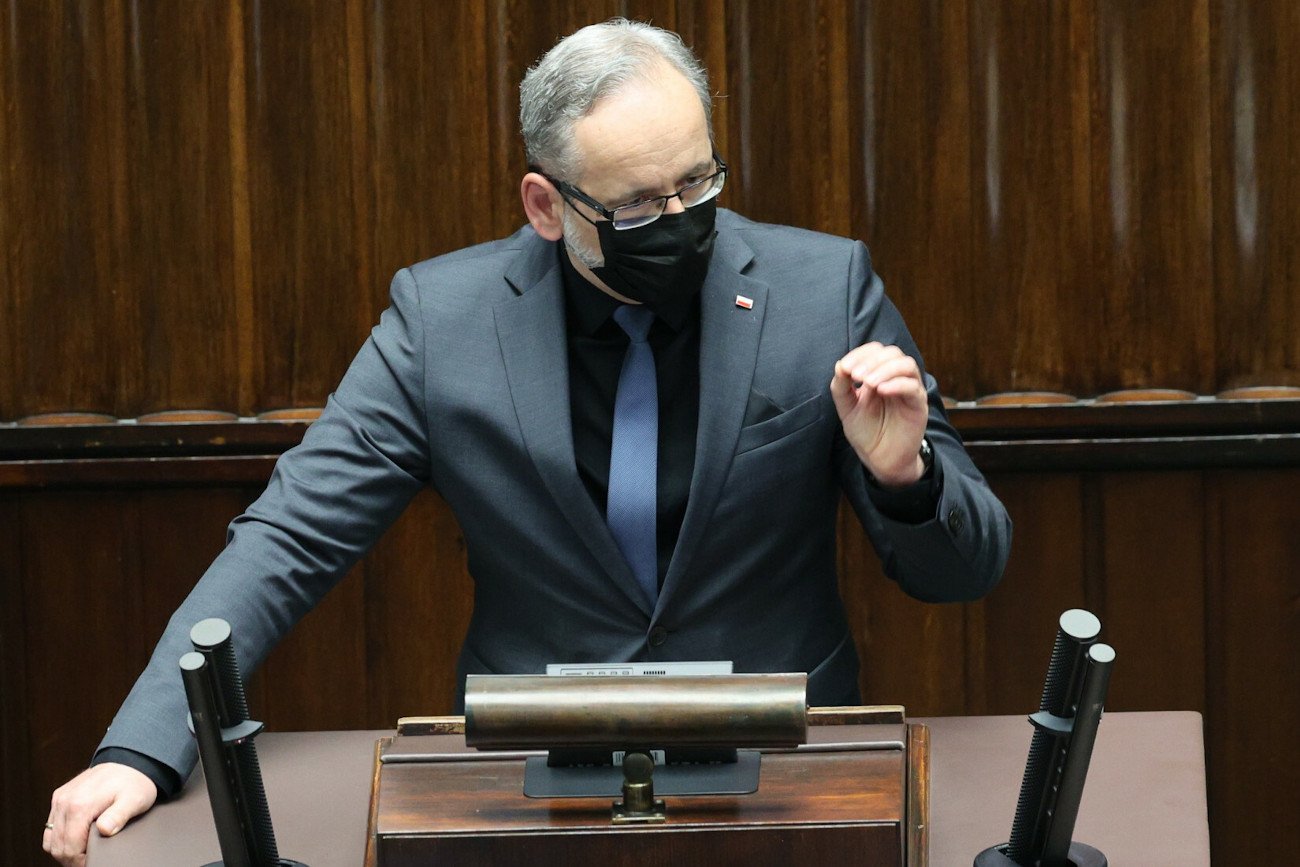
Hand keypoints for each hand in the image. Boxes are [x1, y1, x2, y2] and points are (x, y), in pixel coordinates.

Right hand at [43, 763, 156, 865]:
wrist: (129, 762)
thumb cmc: (134, 782)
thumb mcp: (134, 800)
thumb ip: (118, 816)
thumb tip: (104, 830)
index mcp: (80, 805)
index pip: (70, 847)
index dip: (80, 861)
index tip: (91, 862)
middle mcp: (65, 801)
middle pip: (57, 846)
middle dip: (71, 858)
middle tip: (87, 860)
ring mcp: (60, 798)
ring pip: (50, 838)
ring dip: (63, 849)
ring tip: (82, 852)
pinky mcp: (59, 797)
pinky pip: (50, 826)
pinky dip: (59, 837)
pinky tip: (74, 839)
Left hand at [829, 342, 928, 487]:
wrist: (879, 459)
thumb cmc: (866, 432)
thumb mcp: (847, 407)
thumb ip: (841, 387)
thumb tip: (840, 365)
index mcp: (879, 375)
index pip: (875, 351)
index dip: (860, 354)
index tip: (845, 368)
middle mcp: (896, 379)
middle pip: (892, 353)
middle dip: (872, 361)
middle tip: (856, 375)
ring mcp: (909, 390)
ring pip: (906, 364)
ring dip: (885, 369)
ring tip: (868, 384)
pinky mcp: (918, 405)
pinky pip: (913, 387)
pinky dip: (897, 384)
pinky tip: (881, 391)